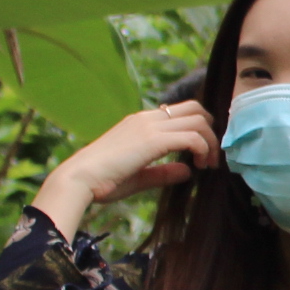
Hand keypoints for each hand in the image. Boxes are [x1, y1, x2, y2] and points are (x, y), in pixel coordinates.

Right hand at [34, 98, 215, 230]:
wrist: (79, 179)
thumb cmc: (102, 181)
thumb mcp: (140, 176)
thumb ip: (163, 172)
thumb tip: (188, 171)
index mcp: (141, 122)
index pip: (181, 111)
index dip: (198, 129)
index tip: (202, 154)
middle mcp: (147, 118)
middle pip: (195, 109)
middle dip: (211, 130)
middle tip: (211, 157)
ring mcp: (149, 126)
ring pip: (198, 120)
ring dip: (211, 142)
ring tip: (208, 164)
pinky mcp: (152, 140)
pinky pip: (192, 137)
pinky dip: (204, 149)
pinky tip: (200, 166)